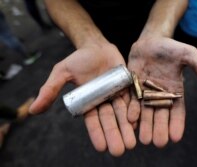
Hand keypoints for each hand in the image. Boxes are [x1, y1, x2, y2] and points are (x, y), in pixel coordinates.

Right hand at [29, 41, 135, 155]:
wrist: (96, 46)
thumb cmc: (79, 59)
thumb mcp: (62, 72)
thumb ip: (50, 90)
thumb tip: (32, 110)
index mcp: (89, 103)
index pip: (93, 122)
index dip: (97, 134)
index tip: (102, 147)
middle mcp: (104, 102)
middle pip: (110, 120)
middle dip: (115, 135)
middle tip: (120, 150)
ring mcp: (117, 94)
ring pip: (123, 113)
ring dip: (127, 128)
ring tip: (132, 142)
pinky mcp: (128, 86)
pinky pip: (133, 99)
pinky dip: (135, 110)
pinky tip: (137, 122)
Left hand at [127, 37, 196, 146]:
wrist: (151, 41)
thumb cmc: (171, 48)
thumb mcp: (189, 55)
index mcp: (175, 91)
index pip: (177, 111)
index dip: (177, 124)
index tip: (175, 137)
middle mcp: (160, 95)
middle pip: (160, 115)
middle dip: (159, 129)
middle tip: (158, 142)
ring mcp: (146, 92)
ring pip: (146, 112)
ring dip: (145, 125)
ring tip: (144, 139)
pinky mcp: (133, 87)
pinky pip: (132, 101)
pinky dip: (132, 110)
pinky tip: (131, 121)